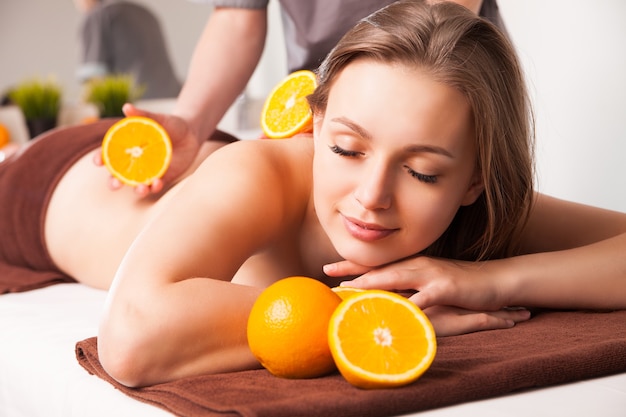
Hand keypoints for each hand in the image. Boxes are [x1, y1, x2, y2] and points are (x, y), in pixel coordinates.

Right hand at [93, 103, 201, 196]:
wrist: (192, 134)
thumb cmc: (171, 124)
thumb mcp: (158, 119)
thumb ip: (143, 115)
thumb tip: (126, 107)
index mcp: (128, 147)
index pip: (109, 154)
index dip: (101, 158)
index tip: (98, 162)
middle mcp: (135, 162)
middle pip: (119, 176)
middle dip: (114, 182)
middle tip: (116, 184)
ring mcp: (148, 172)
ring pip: (136, 185)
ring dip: (136, 189)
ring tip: (140, 188)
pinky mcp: (163, 178)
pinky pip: (155, 186)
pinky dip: (155, 187)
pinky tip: (157, 183)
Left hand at [324, 257, 529, 335]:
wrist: (495, 280)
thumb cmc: (461, 286)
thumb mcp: (431, 285)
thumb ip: (410, 290)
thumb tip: (387, 299)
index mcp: (412, 265)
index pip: (377, 265)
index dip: (352, 266)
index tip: (328, 269)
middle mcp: (418, 265)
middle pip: (380, 269)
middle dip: (353, 272)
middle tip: (329, 276)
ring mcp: (431, 274)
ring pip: (396, 278)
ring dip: (372, 284)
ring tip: (350, 291)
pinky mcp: (446, 287)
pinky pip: (425, 298)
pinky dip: (409, 305)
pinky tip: (395, 312)